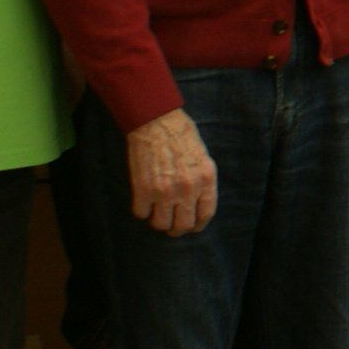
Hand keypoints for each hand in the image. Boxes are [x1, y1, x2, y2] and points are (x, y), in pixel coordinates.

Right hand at [125, 108, 218, 235]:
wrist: (156, 120)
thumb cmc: (181, 134)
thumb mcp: (202, 156)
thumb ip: (202, 180)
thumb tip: (198, 202)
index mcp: (206, 179)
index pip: (206, 214)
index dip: (198, 225)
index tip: (192, 226)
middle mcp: (188, 188)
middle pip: (183, 225)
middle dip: (177, 228)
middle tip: (171, 224)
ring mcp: (165, 191)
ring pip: (161, 224)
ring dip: (158, 220)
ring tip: (156, 212)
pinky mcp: (144, 190)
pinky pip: (141, 213)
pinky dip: (142, 210)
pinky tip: (144, 200)